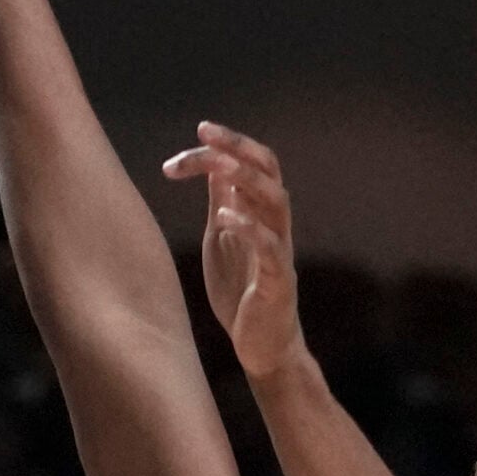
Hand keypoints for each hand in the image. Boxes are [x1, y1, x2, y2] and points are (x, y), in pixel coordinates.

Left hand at [163, 123, 305, 380]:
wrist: (261, 344)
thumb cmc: (241, 289)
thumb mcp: (224, 237)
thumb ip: (222, 201)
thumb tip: (211, 163)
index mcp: (258, 212)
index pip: (252, 162)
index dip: (227, 143)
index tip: (197, 131)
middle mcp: (274, 224)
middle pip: (269, 171)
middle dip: (238, 147)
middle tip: (205, 132)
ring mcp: (279, 251)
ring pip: (277, 202)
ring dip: (248, 179)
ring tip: (219, 166)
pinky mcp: (277, 282)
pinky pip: (271, 249)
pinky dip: (250, 229)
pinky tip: (225, 217)